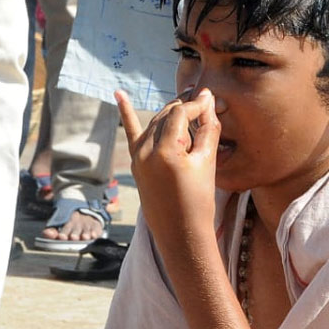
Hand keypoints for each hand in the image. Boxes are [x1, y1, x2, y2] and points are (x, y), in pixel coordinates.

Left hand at [116, 88, 219, 246]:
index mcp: (165, 151)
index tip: (211, 100)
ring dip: (170, 114)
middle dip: (184, 108)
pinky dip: (125, 113)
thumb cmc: (199, 201)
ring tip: (186, 105)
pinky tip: (118, 94)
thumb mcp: (207, 162)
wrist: (181, 234)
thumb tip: (209, 100)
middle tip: (203, 103)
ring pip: (153, 124)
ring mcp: (137, 158)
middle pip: (166, 116)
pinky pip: (131, 134)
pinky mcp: (135, 164)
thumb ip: (208, 128)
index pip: (179, 114)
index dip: (196, 105)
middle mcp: (145, 152)